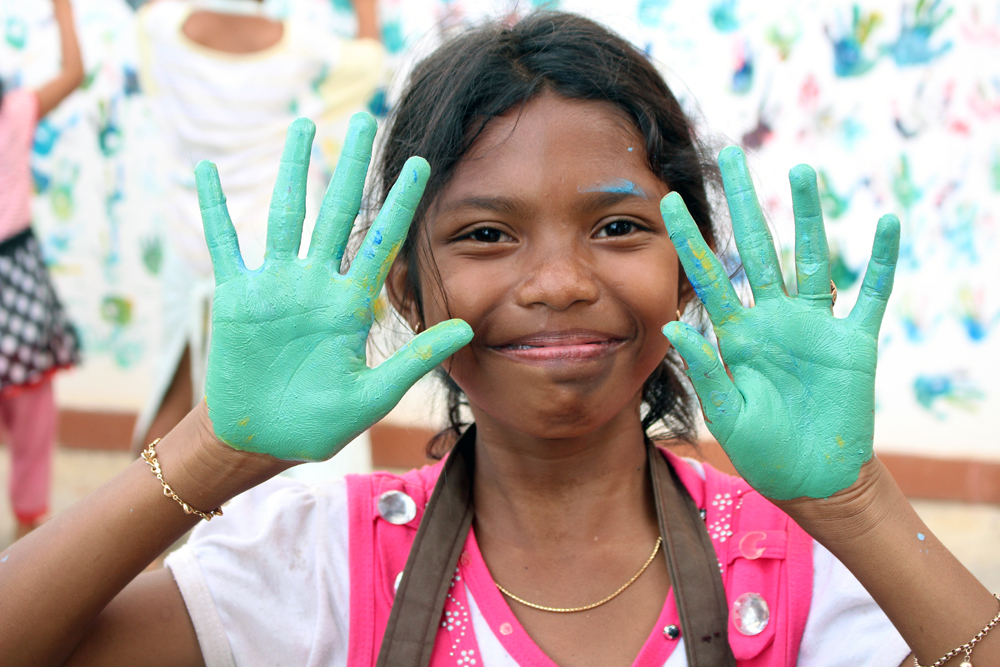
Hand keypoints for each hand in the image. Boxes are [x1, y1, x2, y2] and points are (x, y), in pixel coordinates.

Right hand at [196, 114, 471, 460]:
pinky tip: (206, 171)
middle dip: (351, 166)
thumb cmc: (318, 424)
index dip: (400, 202)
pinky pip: (224, 244)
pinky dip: (214, 209)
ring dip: (295, 170)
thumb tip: (467, 328)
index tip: (422, 164)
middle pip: (337, 211)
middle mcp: (316, 285)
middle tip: (365, 120)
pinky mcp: (236, 297)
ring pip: (286, 214)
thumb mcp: (373, 395)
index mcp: (351, 305)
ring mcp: (275, 286)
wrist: (261, 440)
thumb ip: (415, 359)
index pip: (383, 241)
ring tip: (304, 126)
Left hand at [661, 147, 898, 499]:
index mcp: (737, 335)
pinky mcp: (854, 343)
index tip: (666, 200)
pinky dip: (881, 263)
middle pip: (757, 248)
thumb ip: (705, 370)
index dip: (690, 239)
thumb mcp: (727, 414)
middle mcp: (774, 319)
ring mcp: (816, 327)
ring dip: (809, 216)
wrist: (813, 479)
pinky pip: (871, 295)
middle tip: (731, 153)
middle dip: (744, 202)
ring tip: (801, 171)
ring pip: (812, 258)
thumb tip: (671, 325)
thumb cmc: (764, 452)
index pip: (709, 276)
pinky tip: (885, 224)